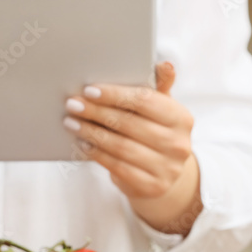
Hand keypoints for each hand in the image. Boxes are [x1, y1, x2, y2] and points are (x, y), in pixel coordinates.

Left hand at [63, 62, 201, 233]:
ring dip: (91, 132)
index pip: (145, 101)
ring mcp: (167, 167)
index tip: (89, 90)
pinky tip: (82, 142)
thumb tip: (164, 64)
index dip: (115, 94)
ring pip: (120, 146)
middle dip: (96, 112)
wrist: (164, 175)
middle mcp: (178, 143)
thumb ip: (158, 87)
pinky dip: (96, 153)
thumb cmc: (155, 132)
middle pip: (129, 123)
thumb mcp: (160, 110)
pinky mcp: (152, 186)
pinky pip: (117, 166)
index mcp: (181, 118)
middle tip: (72, 104)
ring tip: (71, 122)